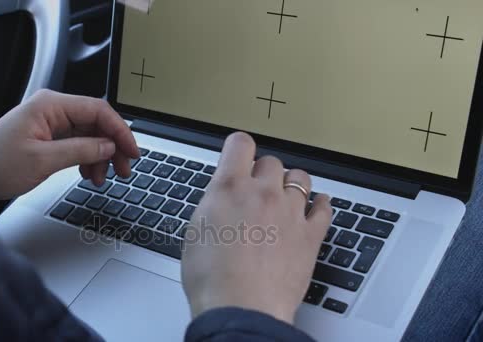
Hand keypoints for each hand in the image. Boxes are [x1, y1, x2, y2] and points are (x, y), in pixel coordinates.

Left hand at [0, 90, 138, 206]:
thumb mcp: (43, 160)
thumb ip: (81, 150)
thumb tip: (108, 146)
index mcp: (50, 105)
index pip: (98, 110)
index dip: (120, 131)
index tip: (132, 151)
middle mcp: (51, 110)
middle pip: (97, 123)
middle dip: (112, 146)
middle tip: (123, 169)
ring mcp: (50, 124)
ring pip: (90, 135)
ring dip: (100, 156)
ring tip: (102, 177)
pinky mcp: (47, 138)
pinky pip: (78, 144)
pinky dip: (87, 158)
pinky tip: (88, 173)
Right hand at [181, 132, 332, 323]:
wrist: (241, 308)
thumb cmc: (212, 278)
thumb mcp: (196, 231)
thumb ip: (214, 204)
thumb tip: (221, 196)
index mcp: (229, 188)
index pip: (240, 144)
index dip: (239, 149)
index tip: (239, 156)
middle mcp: (263, 193)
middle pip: (271, 162)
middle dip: (262, 173)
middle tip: (255, 192)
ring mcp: (290, 212)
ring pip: (300, 178)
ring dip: (291, 184)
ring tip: (284, 198)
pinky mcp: (310, 235)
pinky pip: (324, 207)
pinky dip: (320, 205)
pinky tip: (315, 208)